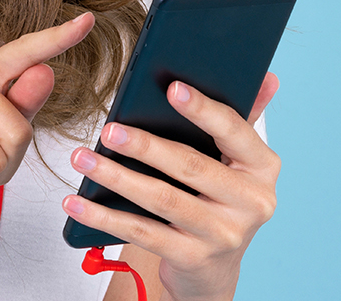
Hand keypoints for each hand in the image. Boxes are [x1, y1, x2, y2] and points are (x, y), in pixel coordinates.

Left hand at [62, 74, 280, 300]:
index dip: (203, 110)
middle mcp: (252, 203)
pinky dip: (104, 217)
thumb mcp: (235, 160)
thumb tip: (266, 74)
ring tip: (81, 158)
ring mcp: (223, 235)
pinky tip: (75, 202)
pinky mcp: (193, 259)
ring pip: (162, 200)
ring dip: (116, 177)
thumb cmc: (216, 195)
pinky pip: (142, 235)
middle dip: (145, 146)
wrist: (213, 266)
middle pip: (191, 166)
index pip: (233, 131)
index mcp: (262, 167)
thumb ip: (237, 118)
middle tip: (109, 129)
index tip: (171, 88)